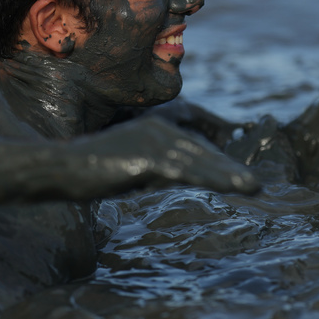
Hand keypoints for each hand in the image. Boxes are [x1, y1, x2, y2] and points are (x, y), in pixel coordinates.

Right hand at [77, 115, 259, 196]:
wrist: (62, 168)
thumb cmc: (91, 171)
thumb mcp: (130, 169)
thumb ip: (154, 170)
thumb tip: (176, 179)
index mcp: (155, 130)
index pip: (195, 149)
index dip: (219, 165)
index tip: (241, 179)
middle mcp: (159, 131)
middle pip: (203, 153)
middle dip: (230, 170)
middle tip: (257, 185)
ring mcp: (154, 143)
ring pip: (200, 162)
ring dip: (228, 175)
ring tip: (253, 188)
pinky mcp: (148, 159)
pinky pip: (186, 171)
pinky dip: (211, 178)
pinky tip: (228, 187)